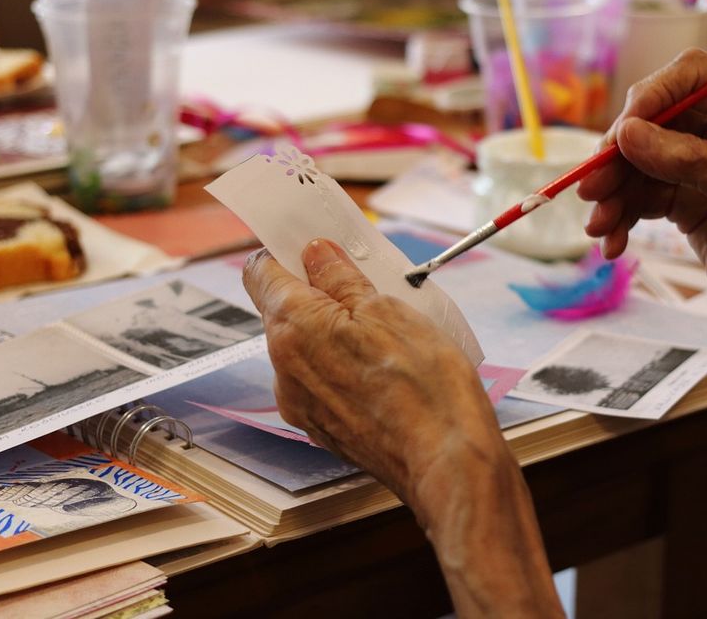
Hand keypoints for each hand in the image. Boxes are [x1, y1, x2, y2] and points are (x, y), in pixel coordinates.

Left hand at [242, 240, 507, 510]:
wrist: (447, 461)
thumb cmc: (424, 384)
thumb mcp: (387, 309)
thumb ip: (341, 278)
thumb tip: (315, 253)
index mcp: (292, 328)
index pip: (260, 272)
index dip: (283, 251)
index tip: (313, 245)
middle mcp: (283, 368)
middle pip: (283, 311)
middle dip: (317, 292)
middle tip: (365, 284)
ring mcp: (300, 404)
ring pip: (304, 348)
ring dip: (332, 331)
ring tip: (385, 333)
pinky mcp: (322, 429)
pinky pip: (321, 382)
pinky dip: (342, 366)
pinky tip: (383, 369)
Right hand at [576, 49, 706, 366]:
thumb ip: (688, 159)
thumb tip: (628, 134)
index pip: (694, 77)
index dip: (652, 95)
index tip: (621, 133)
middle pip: (658, 122)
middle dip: (621, 155)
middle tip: (592, 188)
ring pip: (643, 164)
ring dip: (614, 193)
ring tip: (598, 226)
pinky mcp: (692, 208)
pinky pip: (644, 199)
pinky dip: (623, 217)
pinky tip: (613, 242)